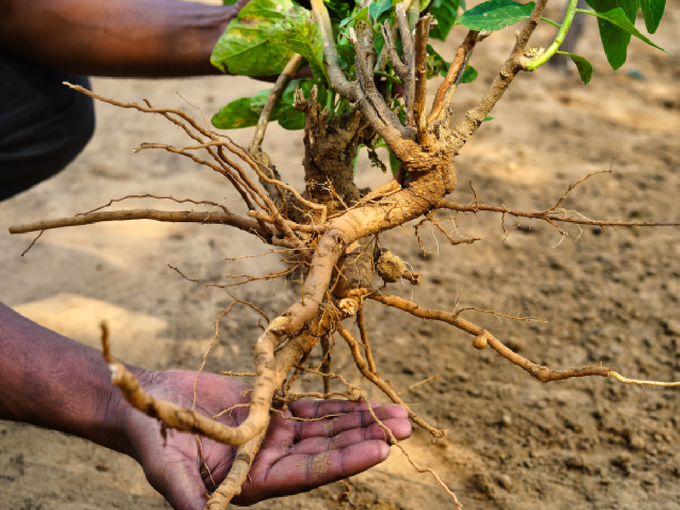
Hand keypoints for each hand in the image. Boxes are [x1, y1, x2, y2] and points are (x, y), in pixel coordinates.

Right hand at [122, 370, 411, 508]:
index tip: (381, 447)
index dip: (345, 460)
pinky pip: (310, 408)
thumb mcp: (167, 470)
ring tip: (399, 412)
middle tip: (405, 426)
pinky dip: (336, 405)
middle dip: (366, 438)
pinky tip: (363, 400)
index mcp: (253, 483)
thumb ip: (188, 496)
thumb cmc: (152, 440)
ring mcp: (273, 435)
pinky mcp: (270, 410)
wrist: (145, 407)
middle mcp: (270, 461)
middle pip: (328, 450)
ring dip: (360, 420)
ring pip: (325, 428)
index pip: (309, 474)